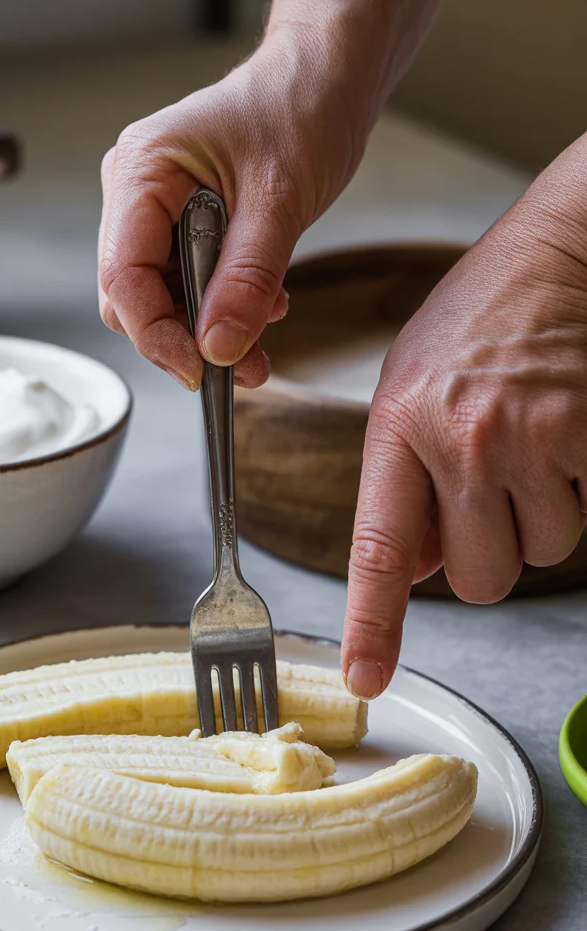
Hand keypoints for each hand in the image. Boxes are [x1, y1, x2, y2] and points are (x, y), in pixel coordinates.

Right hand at [96, 0, 453, 390]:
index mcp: (141, 171)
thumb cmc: (299, 109)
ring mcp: (154, 210)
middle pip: (131, 296)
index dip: (155, 333)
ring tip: (259, 343)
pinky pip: (185, 285)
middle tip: (236, 362)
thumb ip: (246, 279)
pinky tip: (261, 307)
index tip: (198, 369)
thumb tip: (218, 347)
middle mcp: (134, 192)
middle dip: (182, 338)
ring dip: (206, 330)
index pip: (122, 276)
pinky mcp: (179, 226)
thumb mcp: (280, 201)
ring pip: (160, 298)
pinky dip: (219, 309)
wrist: (325, 82)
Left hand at [342, 140, 586, 698]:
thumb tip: (411, 567)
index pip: (379, 549)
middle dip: (485, 555)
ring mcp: (532, 441)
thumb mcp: (409, 390)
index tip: (366, 677)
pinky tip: (563, 436)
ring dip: (537, 521)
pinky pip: (586, 517)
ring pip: (540, 553)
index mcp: (399, 429)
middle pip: (478, 577)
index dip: (373, 624)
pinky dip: (578, 493)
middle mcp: (462, 442)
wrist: (561, 253)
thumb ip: (405, 483)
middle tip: (490, 497)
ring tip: (531, 448)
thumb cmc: (478, 318)